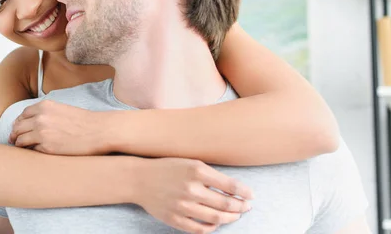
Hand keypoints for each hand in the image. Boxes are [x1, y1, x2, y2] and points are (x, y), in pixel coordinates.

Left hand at [9, 100, 109, 154]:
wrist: (99, 130)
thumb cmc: (84, 121)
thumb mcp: (62, 109)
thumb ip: (46, 113)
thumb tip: (33, 122)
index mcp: (44, 106)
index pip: (22, 115)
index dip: (20, 123)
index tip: (20, 129)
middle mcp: (40, 118)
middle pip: (17, 127)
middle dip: (15, 134)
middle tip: (16, 140)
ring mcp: (42, 133)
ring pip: (20, 140)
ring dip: (20, 144)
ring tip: (23, 148)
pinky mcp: (47, 148)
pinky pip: (31, 151)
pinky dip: (31, 152)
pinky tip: (36, 153)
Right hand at [134, 158, 252, 233]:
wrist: (139, 179)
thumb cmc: (166, 168)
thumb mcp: (189, 163)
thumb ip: (209, 175)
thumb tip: (233, 189)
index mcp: (197, 171)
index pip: (230, 186)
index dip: (244, 192)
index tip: (251, 195)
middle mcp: (191, 189)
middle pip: (226, 204)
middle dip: (240, 207)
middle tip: (246, 207)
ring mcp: (183, 206)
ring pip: (216, 218)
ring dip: (230, 218)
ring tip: (235, 216)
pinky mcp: (175, 219)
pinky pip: (200, 229)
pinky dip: (212, 228)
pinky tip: (216, 223)